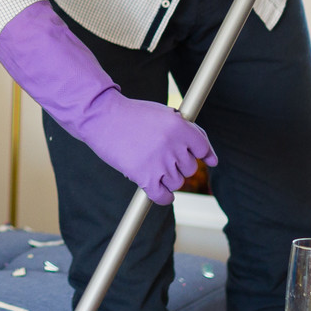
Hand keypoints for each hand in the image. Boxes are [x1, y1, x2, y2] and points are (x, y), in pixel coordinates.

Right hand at [0, 0, 215, 204]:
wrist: (101, 116)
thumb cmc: (131, 114)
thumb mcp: (162, 113)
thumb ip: (185, 129)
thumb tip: (208, 154)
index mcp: (180, 126)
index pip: (203, 148)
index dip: (203, 154)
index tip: (203, 159)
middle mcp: (173, 144)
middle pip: (190, 167)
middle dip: (179, 164)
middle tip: (162, 156)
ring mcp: (159, 162)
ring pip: (177, 182)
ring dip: (168, 179)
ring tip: (153, 167)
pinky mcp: (144, 177)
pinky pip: (163, 196)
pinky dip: (164, 197)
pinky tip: (159, 191)